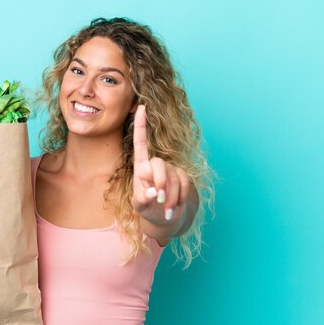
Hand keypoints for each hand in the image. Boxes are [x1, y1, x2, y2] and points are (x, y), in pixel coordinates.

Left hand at [131, 105, 191, 224]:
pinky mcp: (183, 176)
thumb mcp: (139, 206)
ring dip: (170, 196)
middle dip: (160, 182)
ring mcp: (171, 169)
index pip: (140, 143)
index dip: (140, 125)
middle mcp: (156, 164)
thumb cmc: (147, 207)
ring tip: (165, 209)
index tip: (141, 107)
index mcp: (141, 167)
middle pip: (159, 164)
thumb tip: (152, 192)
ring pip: (173, 177)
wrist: (164, 217)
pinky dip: (179, 197)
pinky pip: (184, 183)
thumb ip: (141, 199)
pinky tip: (173, 207)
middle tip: (159, 199)